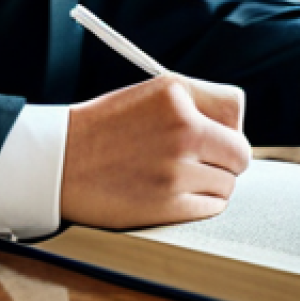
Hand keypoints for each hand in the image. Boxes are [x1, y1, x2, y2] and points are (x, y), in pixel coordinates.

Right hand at [60, 75, 250, 229]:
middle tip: (202, 160)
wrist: (59, 161)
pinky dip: (199, 203)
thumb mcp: (149, 93)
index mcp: (175, 94)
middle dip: (226, 158)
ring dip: (211, 183)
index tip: (217, 132)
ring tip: (178, 176)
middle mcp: (182, 129)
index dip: (226, 123)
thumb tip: (238, 122)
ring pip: (228, 183)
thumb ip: (196, 100)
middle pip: (240, 153)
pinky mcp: (168, 205)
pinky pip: (211, 207)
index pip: (235, 109)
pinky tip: (173, 193)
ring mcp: (176, 169)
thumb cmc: (103, 126)